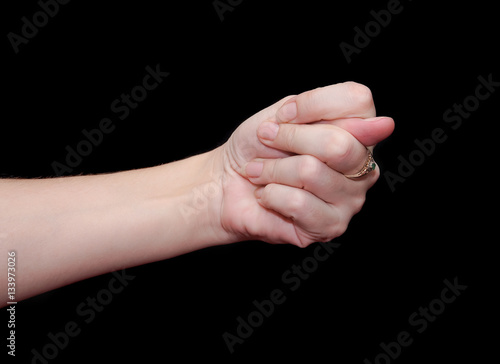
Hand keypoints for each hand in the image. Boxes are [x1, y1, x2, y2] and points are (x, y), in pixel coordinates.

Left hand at [216, 82, 394, 246]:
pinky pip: (298, 203)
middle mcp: (362, 166)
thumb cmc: (258, 148)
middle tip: (267, 140)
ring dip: (271, 169)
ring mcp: (351, 200)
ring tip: (261, 172)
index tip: (283, 116)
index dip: (312, 104)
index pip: (359, 101)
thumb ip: (326, 112)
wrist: (227, 183)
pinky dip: (270, 195)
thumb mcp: (283, 115)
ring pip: (311, 172)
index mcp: (357, 131)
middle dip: (288, 139)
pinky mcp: (330, 226)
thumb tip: (383, 125)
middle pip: (337, 143)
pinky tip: (268, 196)